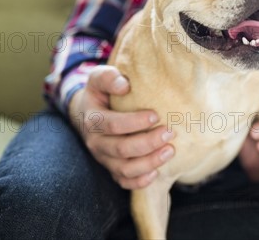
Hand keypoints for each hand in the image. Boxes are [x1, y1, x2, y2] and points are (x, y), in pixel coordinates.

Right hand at [68, 65, 174, 188]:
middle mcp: (96, 142)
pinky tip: (157, 173)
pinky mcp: (112, 168)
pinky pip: (123, 182)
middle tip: (169, 133)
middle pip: (120, 149)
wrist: (89, 112)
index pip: (111, 124)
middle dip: (147, 143)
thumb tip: (125, 85)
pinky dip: (140, 181)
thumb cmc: (102, 93)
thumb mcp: (99, 78)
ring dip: (149, 163)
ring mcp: (104, 158)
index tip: (155, 115)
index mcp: (93, 119)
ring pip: (124, 169)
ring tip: (170, 151)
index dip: (133, 122)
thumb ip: (109, 77)